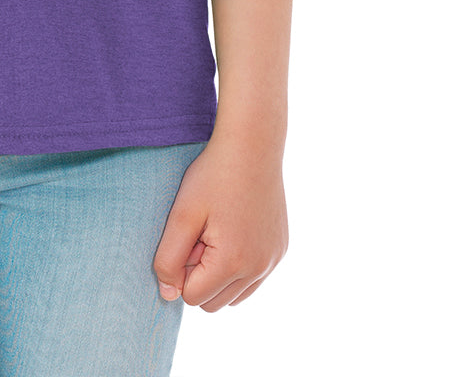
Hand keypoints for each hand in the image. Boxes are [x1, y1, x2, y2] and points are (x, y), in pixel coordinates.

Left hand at [152, 134, 288, 310]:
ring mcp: (273, 261)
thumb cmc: (212, 177)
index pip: (192, 297)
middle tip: (201, 233)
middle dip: (201, 275)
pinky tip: (234, 230)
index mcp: (233, 263)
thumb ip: (168, 259)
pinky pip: (253, 279)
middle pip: (214, 302)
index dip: (182, 268)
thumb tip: (169, 295)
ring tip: (217, 232)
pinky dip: (238, 266)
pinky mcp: (280, 250)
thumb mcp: (182, 215)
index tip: (189, 236)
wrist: (252, 146)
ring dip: (219, 274)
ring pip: (234, 295)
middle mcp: (259, 269)